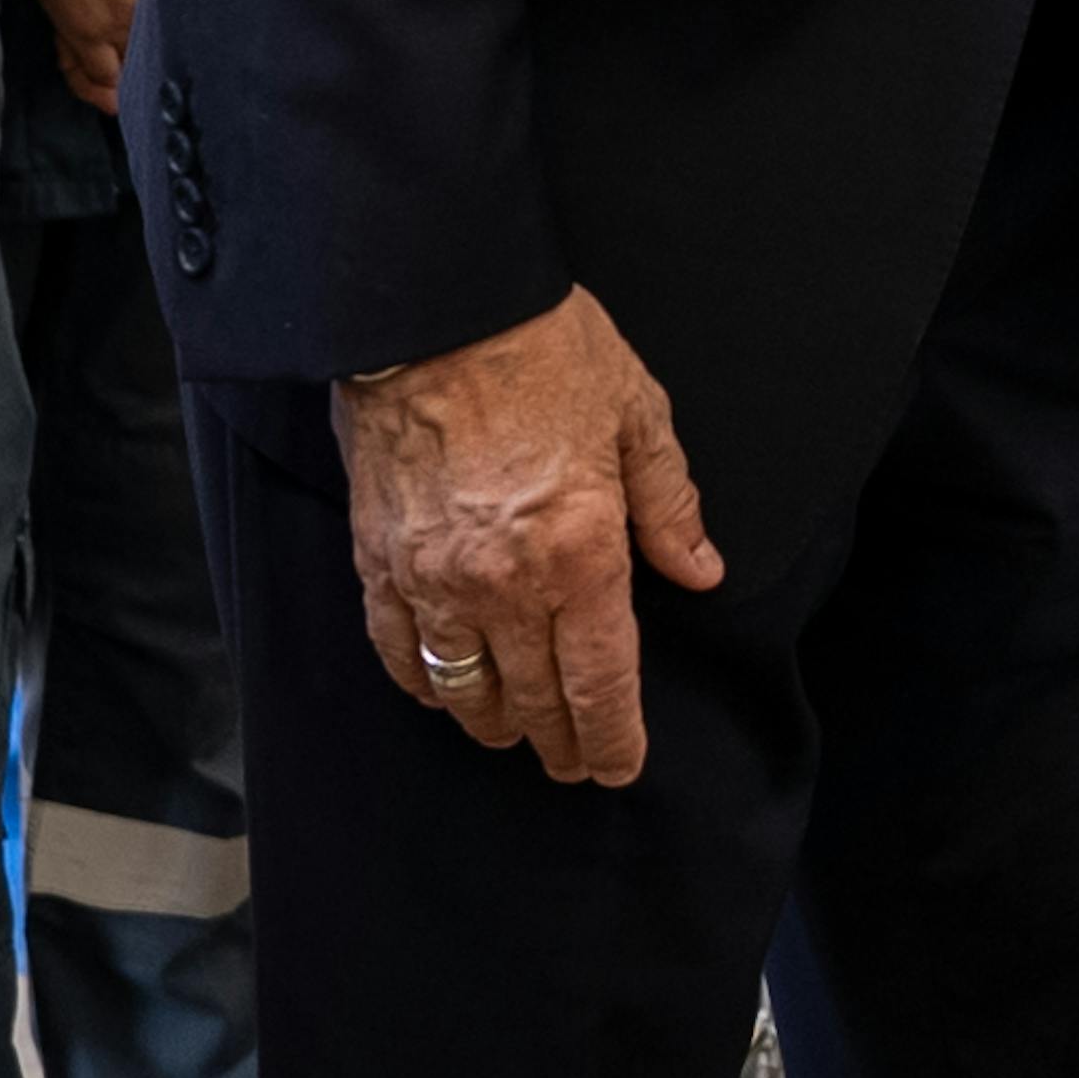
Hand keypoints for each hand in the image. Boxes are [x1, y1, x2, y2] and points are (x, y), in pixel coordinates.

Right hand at [340, 293, 719, 781]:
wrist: (432, 309)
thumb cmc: (543, 348)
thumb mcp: (637, 414)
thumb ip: (669, 505)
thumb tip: (700, 571)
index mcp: (582, 554)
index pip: (602, 684)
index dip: (612, 739)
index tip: (618, 767)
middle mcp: (506, 586)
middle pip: (534, 700)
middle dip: (559, 742)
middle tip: (572, 761)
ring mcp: (434, 578)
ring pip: (464, 689)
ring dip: (493, 722)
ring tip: (515, 733)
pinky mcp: (378, 559)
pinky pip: (397, 648)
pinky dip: (421, 681)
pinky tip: (438, 690)